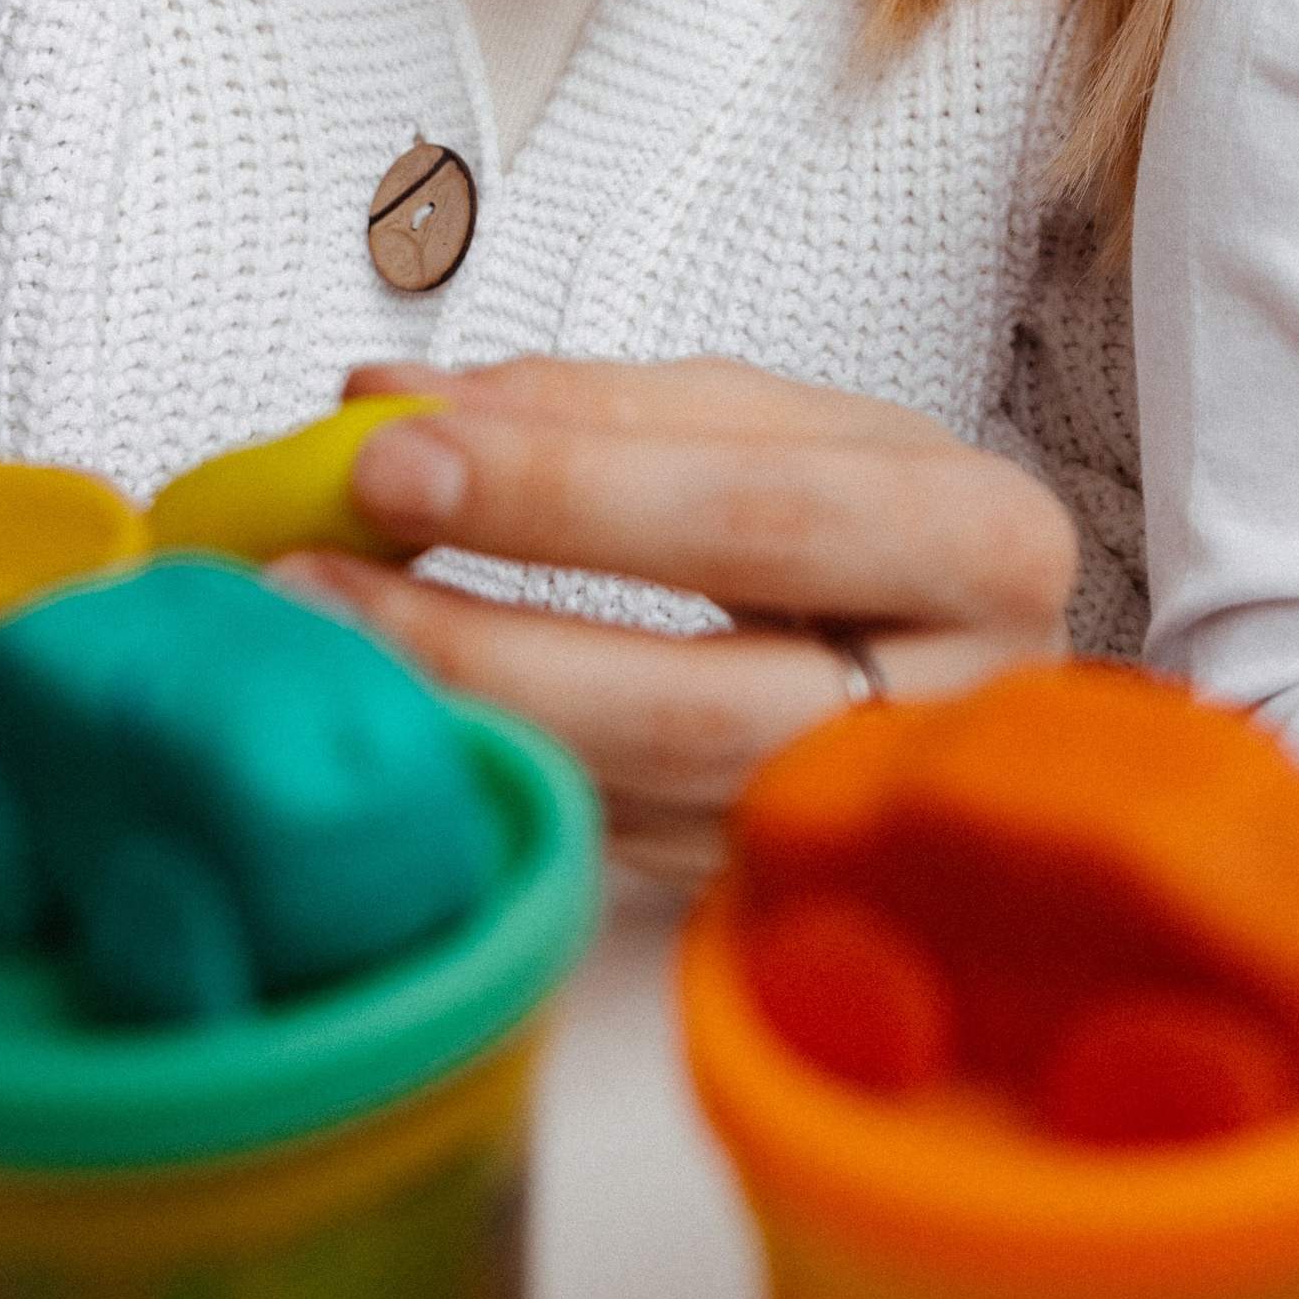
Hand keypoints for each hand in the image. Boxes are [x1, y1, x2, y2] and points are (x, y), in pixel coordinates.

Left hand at [279, 355, 1076, 881]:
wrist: (971, 649)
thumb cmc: (871, 519)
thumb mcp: (773, 423)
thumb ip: (587, 409)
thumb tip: (384, 398)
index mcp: (985, 542)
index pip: (755, 517)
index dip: (565, 493)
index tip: (391, 457)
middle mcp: (957, 705)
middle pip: (695, 700)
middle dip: (481, 639)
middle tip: (313, 577)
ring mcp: (869, 829)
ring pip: (643, 806)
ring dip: (460, 726)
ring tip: (318, 647)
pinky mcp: (788, 900)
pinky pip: (620, 855)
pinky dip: (501, 784)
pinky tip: (399, 725)